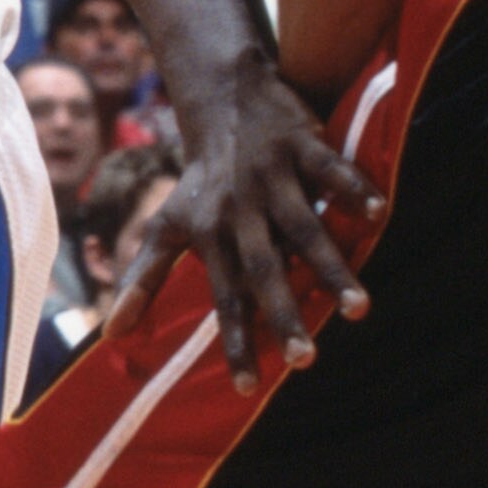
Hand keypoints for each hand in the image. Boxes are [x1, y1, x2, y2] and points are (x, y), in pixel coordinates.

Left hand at [105, 54, 382, 392]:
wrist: (221, 98)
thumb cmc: (199, 178)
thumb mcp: (166, 225)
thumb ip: (142, 280)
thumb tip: (110, 337)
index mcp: (212, 235)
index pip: (224, 298)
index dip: (234, 343)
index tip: (249, 389)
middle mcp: (241, 211)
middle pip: (263, 271)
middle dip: (283, 315)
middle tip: (304, 361)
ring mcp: (272, 178)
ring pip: (304, 227)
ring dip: (331, 267)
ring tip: (359, 309)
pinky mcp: (302, 145)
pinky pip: (331, 170)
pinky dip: (352, 190)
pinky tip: (376, 215)